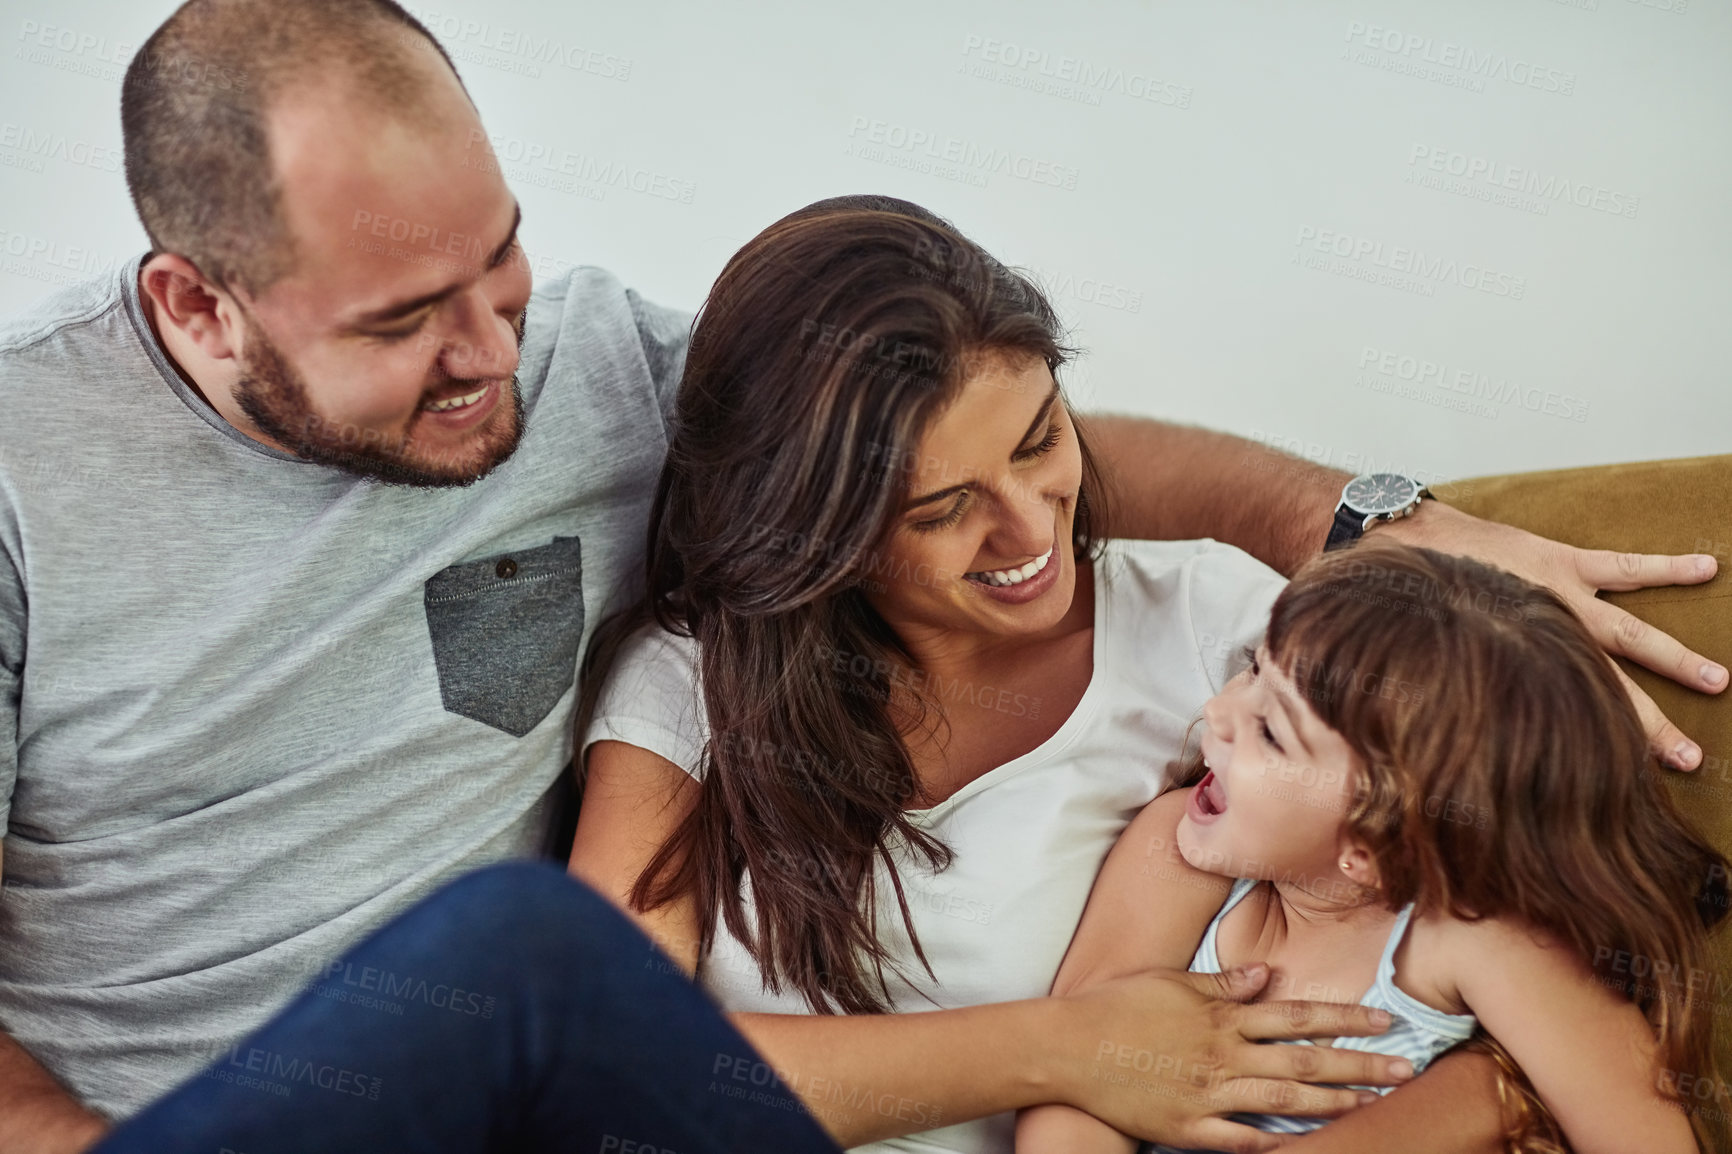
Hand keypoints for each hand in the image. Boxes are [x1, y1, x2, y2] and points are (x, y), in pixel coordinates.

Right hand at [1054, 965, 1411, 1153]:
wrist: (1068, 1047)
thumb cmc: (1117, 1006)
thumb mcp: (1171, 982)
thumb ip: (1221, 981)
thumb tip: (1266, 976)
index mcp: (1222, 1015)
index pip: (1297, 1016)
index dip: (1344, 1018)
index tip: (1384, 1020)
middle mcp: (1223, 1054)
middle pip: (1304, 1062)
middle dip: (1359, 1066)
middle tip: (1404, 1069)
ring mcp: (1207, 1094)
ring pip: (1283, 1101)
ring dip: (1333, 1103)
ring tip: (1371, 1104)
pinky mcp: (1186, 1127)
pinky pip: (1238, 1140)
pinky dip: (1271, 1142)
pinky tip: (1304, 1144)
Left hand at [1377, 501, 1725, 768]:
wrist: (1408, 547)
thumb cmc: (1419, 608)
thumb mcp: (1438, 662)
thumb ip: (1458, 696)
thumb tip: (1447, 747)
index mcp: (1518, 665)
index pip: (1570, 713)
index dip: (1602, 747)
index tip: (1632, 782)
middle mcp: (1545, 638)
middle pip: (1610, 687)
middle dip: (1652, 724)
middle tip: (1693, 759)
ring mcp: (1560, 597)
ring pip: (1630, 634)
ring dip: (1676, 658)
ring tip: (1719, 681)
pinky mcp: (1561, 561)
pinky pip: (1621, 567)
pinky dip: (1665, 567)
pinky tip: (1707, 568)